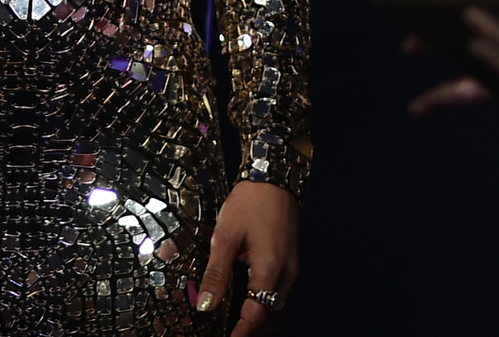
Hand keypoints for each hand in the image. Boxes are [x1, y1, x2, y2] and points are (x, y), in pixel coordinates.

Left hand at [196, 180, 299, 333]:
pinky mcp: (292, 262)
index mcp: (269, 270)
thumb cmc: (250, 202)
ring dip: (261, 323)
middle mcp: (286, 274)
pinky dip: (269, 309)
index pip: (256, 315)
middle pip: (272, 318)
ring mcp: (292, 269)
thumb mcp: (225, 236)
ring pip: (280, 309)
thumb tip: (206, 305)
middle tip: (231, 336)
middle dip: (253, 332)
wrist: (274, 177)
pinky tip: (254, 308)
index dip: (241, 334)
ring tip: (240, 330)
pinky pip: (282, 296)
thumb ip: (216, 274)